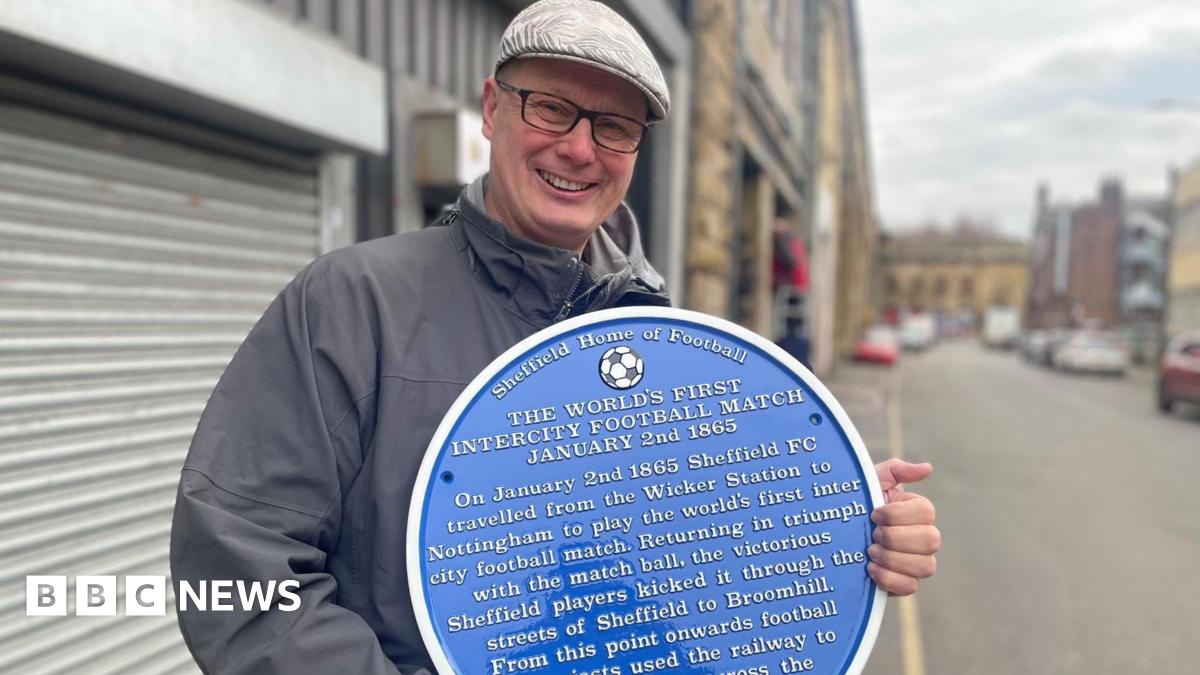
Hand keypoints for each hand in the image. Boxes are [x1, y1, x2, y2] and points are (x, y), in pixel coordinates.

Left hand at [867, 458, 939, 595]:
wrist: (831, 534)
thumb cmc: (854, 503)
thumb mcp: (869, 481)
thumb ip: (896, 470)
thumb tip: (927, 468)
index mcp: (916, 511)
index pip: (926, 512)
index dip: (898, 514)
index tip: (874, 514)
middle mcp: (922, 538)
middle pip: (931, 540)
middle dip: (896, 537)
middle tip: (873, 534)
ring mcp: (916, 563)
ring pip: (926, 566)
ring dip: (893, 558)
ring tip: (869, 551)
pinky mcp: (903, 584)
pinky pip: (911, 587)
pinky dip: (890, 578)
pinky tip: (870, 569)